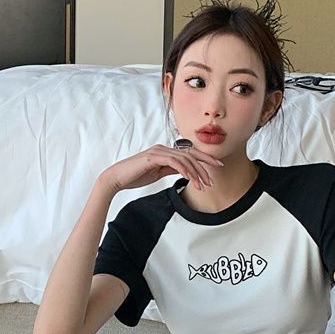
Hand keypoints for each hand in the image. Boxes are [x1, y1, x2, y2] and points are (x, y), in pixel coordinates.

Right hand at [102, 144, 223, 193]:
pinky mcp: (153, 157)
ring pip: (184, 159)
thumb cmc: (135, 176)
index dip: (204, 158)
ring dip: (195, 172)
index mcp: (165, 151)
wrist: (117, 178)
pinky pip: (173, 162)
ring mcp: (158, 151)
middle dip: (204, 167)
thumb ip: (170, 169)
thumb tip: (184, 171)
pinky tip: (190, 179)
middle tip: (212, 180)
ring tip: (202, 185)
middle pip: (190, 155)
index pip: (189, 153)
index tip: (217, 166)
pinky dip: (184, 170)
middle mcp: (163, 148)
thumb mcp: (158, 173)